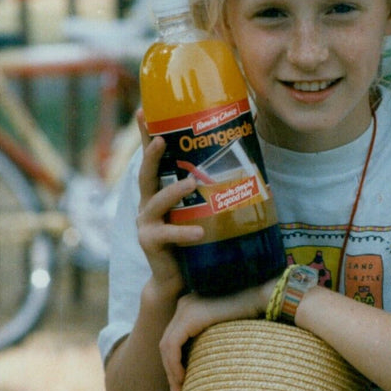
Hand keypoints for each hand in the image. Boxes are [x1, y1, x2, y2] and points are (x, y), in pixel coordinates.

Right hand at [135, 116, 202, 299]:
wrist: (177, 279)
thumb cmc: (193, 240)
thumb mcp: (199, 212)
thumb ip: (208, 192)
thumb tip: (246, 164)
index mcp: (158, 192)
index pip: (153, 160)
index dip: (146, 135)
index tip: (144, 111)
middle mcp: (148, 204)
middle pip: (146, 174)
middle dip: (151, 155)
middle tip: (160, 139)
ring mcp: (146, 223)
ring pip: (156, 202)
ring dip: (173, 192)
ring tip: (191, 183)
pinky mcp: (151, 242)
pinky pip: (169, 234)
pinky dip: (184, 232)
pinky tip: (199, 231)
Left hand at [159, 277, 279, 390]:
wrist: (263, 298)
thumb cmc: (254, 316)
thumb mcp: (225, 331)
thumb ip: (212, 341)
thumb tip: (205, 366)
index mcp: (190, 308)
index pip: (173, 340)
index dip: (174, 364)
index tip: (181, 385)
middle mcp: (184, 306)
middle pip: (166, 343)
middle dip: (170, 370)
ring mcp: (185, 309)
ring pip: (166, 345)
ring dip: (171, 370)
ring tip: (181, 389)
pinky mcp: (190, 316)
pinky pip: (172, 344)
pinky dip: (174, 364)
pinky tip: (183, 378)